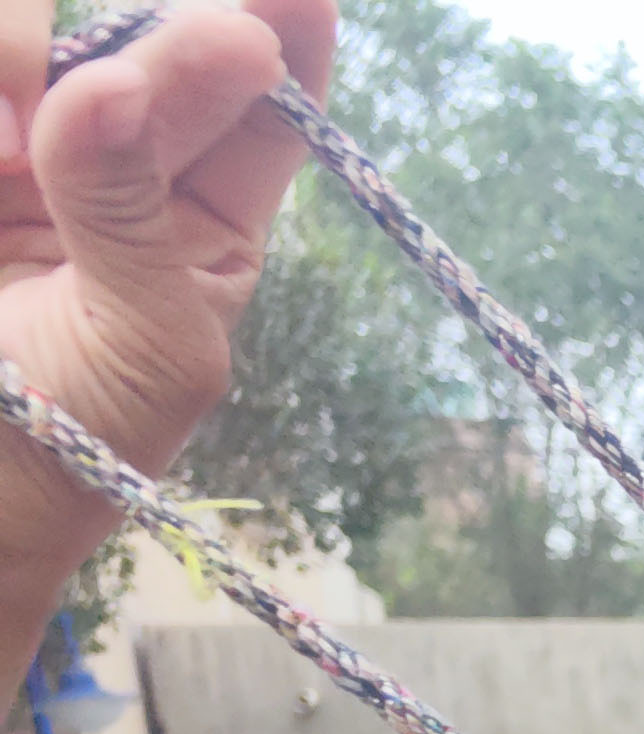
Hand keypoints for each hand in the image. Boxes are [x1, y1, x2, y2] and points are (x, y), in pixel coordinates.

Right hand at [0, 1, 333, 593]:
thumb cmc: (70, 444)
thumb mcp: (142, 345)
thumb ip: (129, 212)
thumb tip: (108, 86)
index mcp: (204, 206)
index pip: (262, 95)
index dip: (278, 29)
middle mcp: (105, 143)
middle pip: (135, 20)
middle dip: (128, 36)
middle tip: (88, 96)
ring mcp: (8, 130)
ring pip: (19, 22)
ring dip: (9, 52)